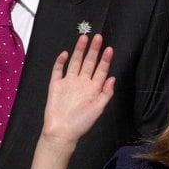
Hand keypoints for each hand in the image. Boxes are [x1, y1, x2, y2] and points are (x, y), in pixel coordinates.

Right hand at [40, 34, 114, 148]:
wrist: (62, 132)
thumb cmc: (81, 123)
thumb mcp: (98, 109)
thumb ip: (106, 93)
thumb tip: (112, 78)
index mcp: (93, 89)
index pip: (101, 71)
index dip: (105, 60)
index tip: (109, 49)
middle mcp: (82, 83)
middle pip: (89, 63)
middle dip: (93, 50)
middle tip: (98, 37)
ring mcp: (69, 83)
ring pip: (75, 63)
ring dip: (79, 51)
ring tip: (84, 38)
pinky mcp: (56, 85)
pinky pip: (58, 71)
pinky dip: (60, 62)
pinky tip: (65, 54)